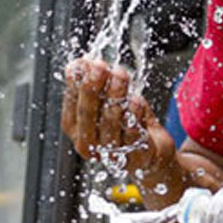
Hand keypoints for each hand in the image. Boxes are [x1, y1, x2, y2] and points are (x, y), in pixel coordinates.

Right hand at [62, 57, 175, 180]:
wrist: (150, 151)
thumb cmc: (125, 122)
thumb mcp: (108, 99)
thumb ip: (95, 81)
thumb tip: (80, 63)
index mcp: (75, 126)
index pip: (71, 102)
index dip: (76, 82)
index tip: (83, 63)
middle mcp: (88, 142)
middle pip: (87, 113)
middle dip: (92, 87)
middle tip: (100, 66)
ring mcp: (109, 153)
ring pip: (110, 121)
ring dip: (116, 95)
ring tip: (121, 75)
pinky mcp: (134, 158)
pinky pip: (132, 135)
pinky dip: (133, 115)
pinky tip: (135, 100)